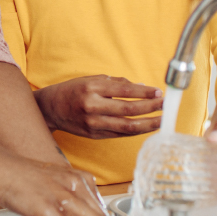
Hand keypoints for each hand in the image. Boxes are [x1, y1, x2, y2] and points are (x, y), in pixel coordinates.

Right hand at [34, 76, 162, 138]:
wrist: (51, 108)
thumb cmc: (73, 90)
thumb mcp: (91, 79)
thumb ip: (116, 83)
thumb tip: (142, 88)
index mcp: (92, 88)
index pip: (124, 91)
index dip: (144, 93)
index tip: (159, 93)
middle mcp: (92, 106)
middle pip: (128, 110)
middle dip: (151, 108)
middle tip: (165, 106)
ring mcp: (93, 123)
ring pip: (127, 127)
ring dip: (148, 124)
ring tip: (162, 120)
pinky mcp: (95, 135)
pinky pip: (120, 135)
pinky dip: (136, 131)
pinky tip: (147, 127)